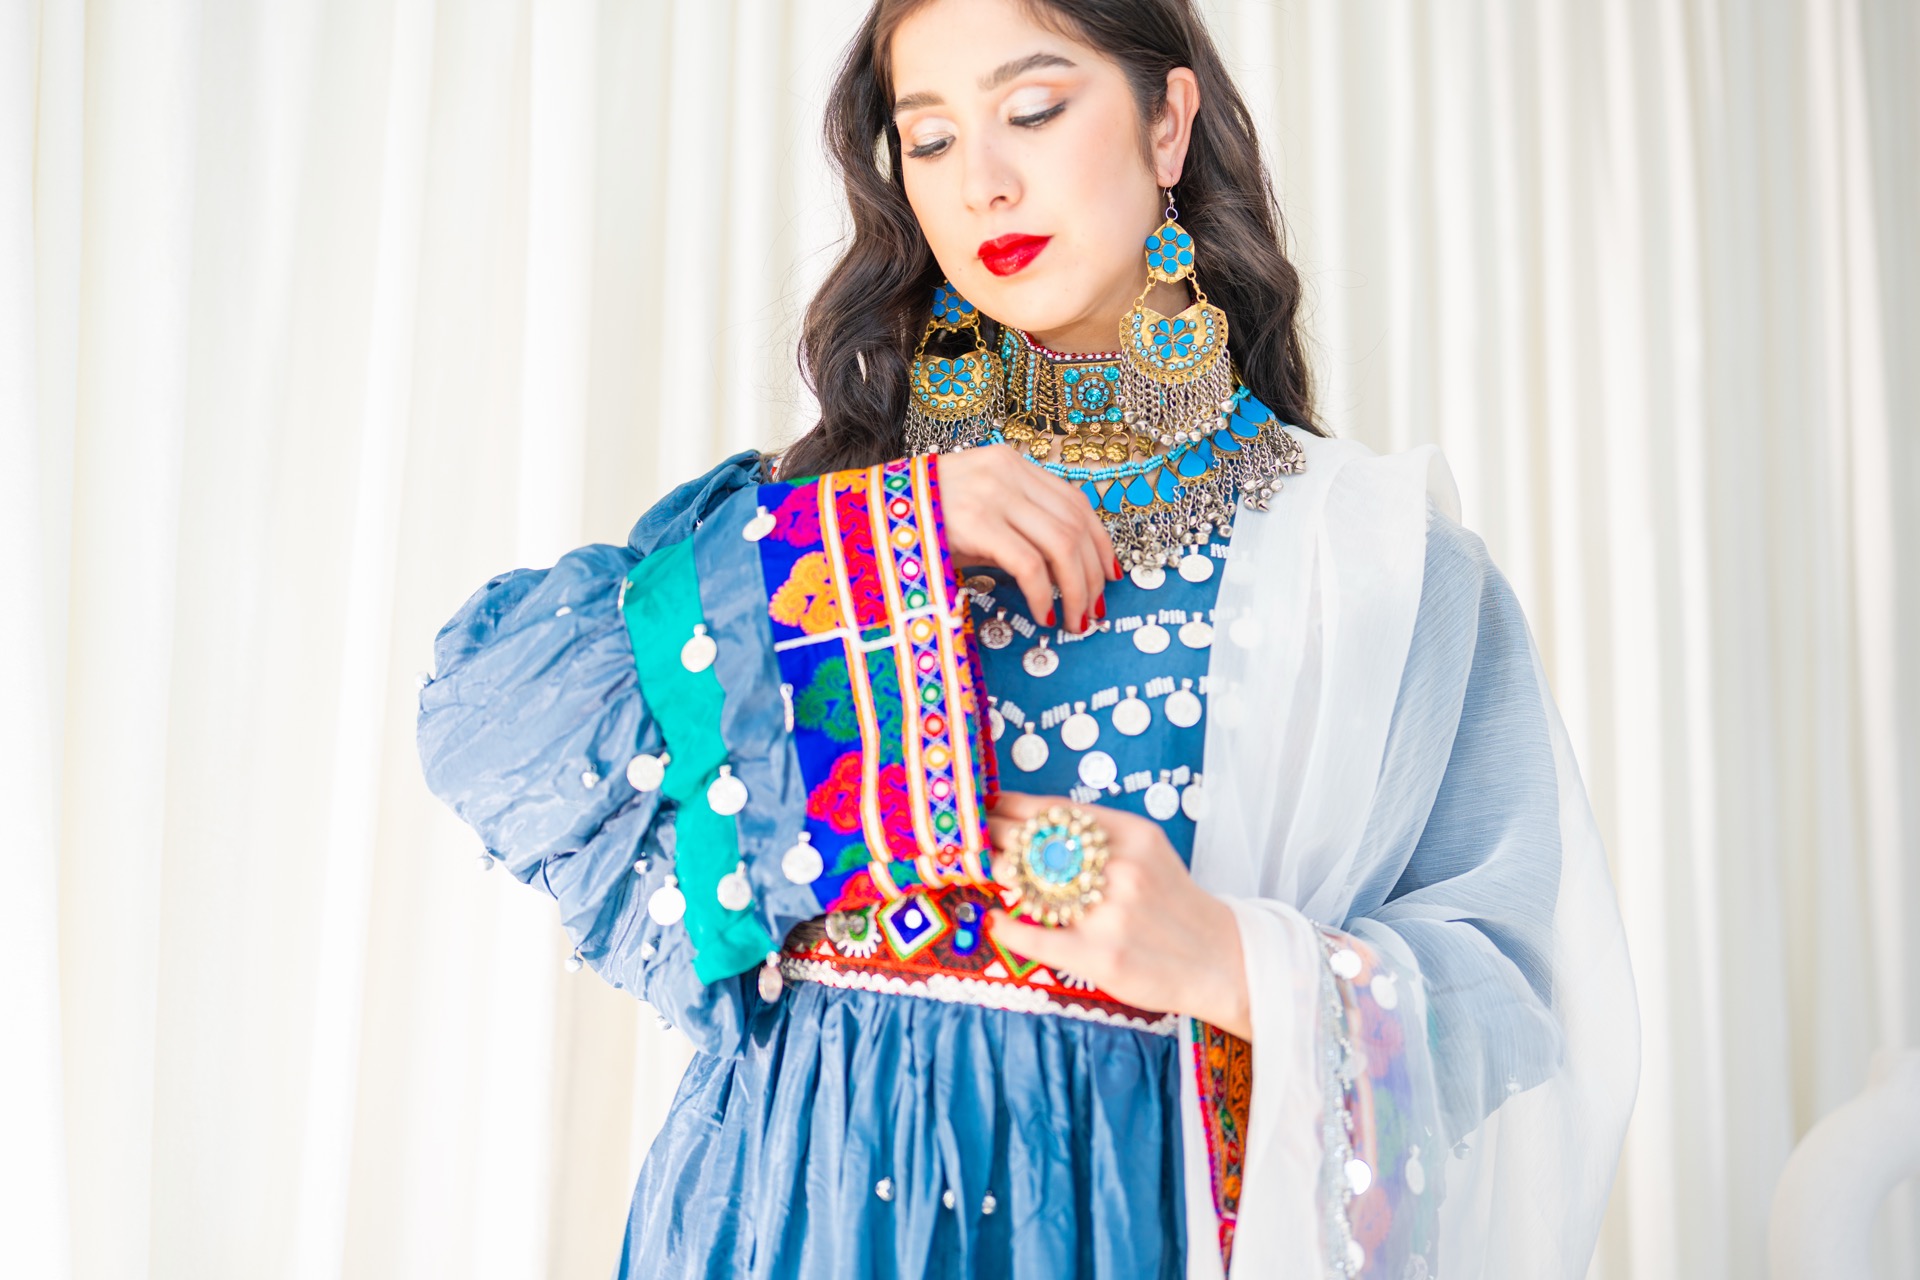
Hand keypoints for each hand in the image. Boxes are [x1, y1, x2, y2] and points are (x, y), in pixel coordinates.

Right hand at [937, 444, 1117, 632]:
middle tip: (1094, 611)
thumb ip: (1016, 525)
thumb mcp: (975, 513)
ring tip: (1075, 621)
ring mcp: (990, 494)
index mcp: (1010, 463)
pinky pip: (1030, 564)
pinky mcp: (975, 522)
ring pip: (1061, 544)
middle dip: (1093, 575)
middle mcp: (1005, 471)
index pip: (1076, 500)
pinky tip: (1044, 615)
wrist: (863, 517)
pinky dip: (1045, 594)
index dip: (1100, 542)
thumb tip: (1062, 569)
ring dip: (1076, 590)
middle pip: (1075, 525)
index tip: (1111, 575)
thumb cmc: (920, 522)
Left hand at [985, 791, 1251, 1039]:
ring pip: (1029, 886)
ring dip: (998, 876)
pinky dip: (1007, 928)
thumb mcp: (1147, 850)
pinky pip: (1035, 938)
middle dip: (995, 837)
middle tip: (975, 839)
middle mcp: (1119, 870)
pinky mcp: (1100, 957)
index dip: (1009, 808)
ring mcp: (1108, 914)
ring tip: (985, 872)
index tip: (987, 807)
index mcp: (1131, 836)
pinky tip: (997, 920)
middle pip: (1034, 844)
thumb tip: (1033, 822)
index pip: (1053, 811)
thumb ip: (1099, 835)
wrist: (1221, 959)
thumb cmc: (1174, 902)